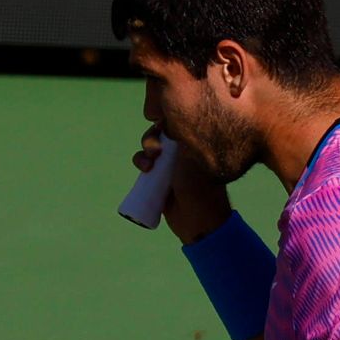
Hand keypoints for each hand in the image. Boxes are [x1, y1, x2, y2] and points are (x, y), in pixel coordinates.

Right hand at [144, 128, 233, 243]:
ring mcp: (169, 166)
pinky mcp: (158, 179)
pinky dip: (140, 161)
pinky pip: (144, 164)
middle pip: (159, 134)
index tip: (161, 130)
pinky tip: (144, 169)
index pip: (174, 124)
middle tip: (156, 152)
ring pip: (149, 149)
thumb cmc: (200, 185)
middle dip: (151, 139)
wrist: (197, 219)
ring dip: (144, 152)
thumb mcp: (192, 156)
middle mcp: (181, 152)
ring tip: (149, 165)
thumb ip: (182, 137)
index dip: (164, 123)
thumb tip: (168, 121)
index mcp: (194, 143)